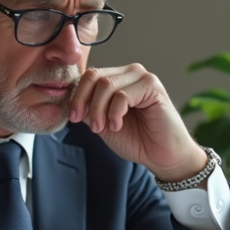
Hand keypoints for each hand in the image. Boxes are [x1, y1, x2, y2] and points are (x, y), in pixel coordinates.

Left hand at [69, 64, 206, 182]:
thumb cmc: (136, 140)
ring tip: (104, 128)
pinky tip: (118, 125)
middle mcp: (129, 73)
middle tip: (86, 123)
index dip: (77, 95)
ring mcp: (142, 77)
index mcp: (117, 79)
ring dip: (99, 110)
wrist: (161, 156)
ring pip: (106, 85)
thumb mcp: (103, 124)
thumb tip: (69, 100)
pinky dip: (115, 113)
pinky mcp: (152, 86)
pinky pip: (123, 95)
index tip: (73, 117)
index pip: (89, 76)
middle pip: (95, 76)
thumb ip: (88, 109)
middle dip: (84, 101)